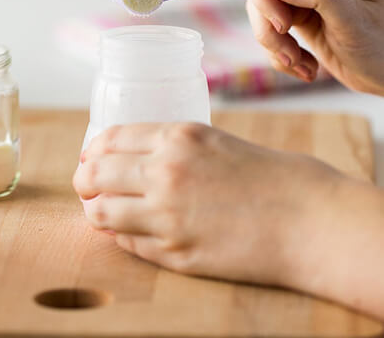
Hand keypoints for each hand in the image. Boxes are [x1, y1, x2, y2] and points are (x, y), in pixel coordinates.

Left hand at [73, 122, 342, 286]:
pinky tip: (131, 231)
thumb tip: (127, 158)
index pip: (108, 140)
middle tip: (86, 186)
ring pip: (100, 214)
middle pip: (94, 175)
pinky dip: (122, 236)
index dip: (91, 151)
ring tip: (102, 210)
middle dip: (84, 181)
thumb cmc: (266, 175)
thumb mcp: (212, 141)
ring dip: (95, 211)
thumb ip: (168, 147)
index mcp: (176, 138)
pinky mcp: (175, 253)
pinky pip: (127, 244)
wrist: (306, 218)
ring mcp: (166, 216)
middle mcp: (164, 173)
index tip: (88, 158)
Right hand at [246, 0, 383, 94]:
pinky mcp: (293, 6)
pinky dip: (278, 50)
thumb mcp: (352, 21)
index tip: (283, 24)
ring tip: (298, 62)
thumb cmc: (382, 46)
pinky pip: (266, 24)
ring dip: (274, 42)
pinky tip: (303, 63)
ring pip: (259, 8)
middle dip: (269, 23)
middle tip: (290, 53)